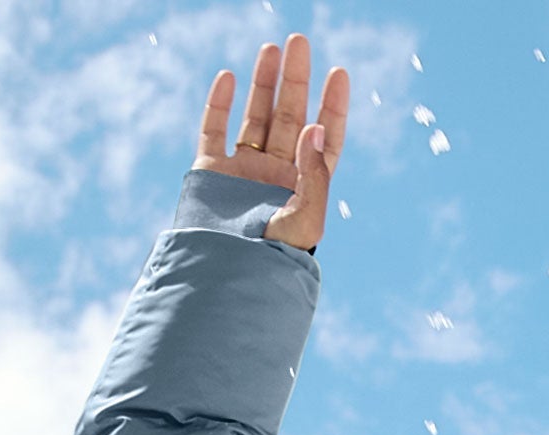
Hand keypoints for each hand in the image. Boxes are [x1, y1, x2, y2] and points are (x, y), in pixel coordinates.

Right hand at [195, 33, 349, 253]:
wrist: (226, 279)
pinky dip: (218, 104)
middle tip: (300, 41)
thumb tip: (313, 126)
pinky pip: (213, 131)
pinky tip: (228, 77)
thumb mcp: (306, 221)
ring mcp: (242, 172)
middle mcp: (275, 175)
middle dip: (296, 80)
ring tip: (272, 49)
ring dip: (263, 83)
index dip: (332, 106)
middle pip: (289, 117)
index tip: (338, 73)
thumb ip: (314, 175)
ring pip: (255, 117)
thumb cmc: (272, 260)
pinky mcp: (210, 173)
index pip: (323, 139)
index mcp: (303, 187)